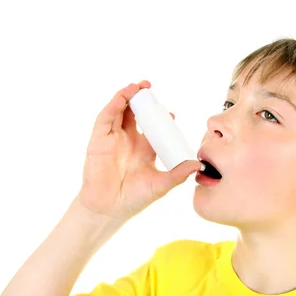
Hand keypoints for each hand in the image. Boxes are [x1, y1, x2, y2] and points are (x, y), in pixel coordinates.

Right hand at [77, 81, 201, 220]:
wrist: (109, 210)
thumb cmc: (134, 199)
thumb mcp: (161, 185)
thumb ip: (178, 174)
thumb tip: (197, 165)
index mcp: (144, 149)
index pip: (153, 127)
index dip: (160, 117)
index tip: (170, 114)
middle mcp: (128, 141)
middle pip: (135, 113)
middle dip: (143, 100)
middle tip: (150, 88)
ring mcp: (113, 139)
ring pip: (119, 111)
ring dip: (127, 96)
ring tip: (138, 86)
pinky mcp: (98, 141)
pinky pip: (106, 118)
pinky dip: (114, 105)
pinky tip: (123, 97)